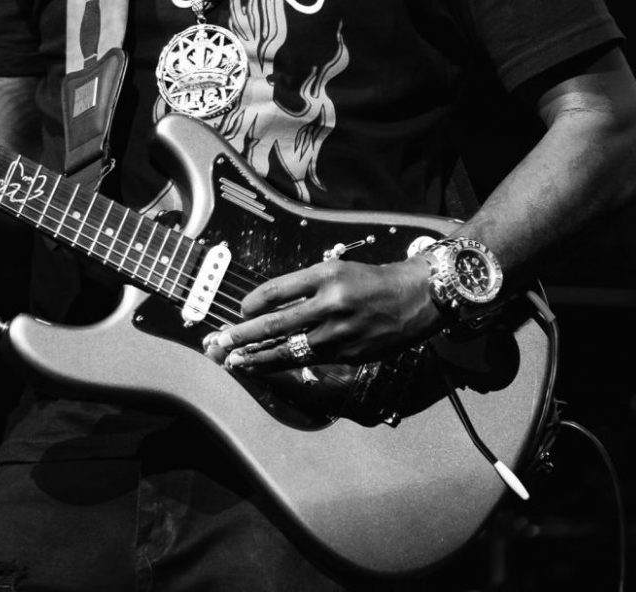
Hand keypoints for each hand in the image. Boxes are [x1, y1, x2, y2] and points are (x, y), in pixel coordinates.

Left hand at [203, 254, 440, 371]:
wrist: (414, 299)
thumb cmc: (369, 280)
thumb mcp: (336, 269)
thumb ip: (304, 287)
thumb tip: (268, 307)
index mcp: (325, 275)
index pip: (277, 290)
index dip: (253, 302)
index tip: (239, 311)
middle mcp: (330, 303)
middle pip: (277, 323)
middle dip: (244, 335)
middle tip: (220, 342)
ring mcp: (340, 333)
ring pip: (290, 349)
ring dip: (259, 357)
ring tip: (237, 362)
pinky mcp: (348, 355)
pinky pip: (309, 361)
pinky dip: (285, 364)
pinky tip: (269, 366)